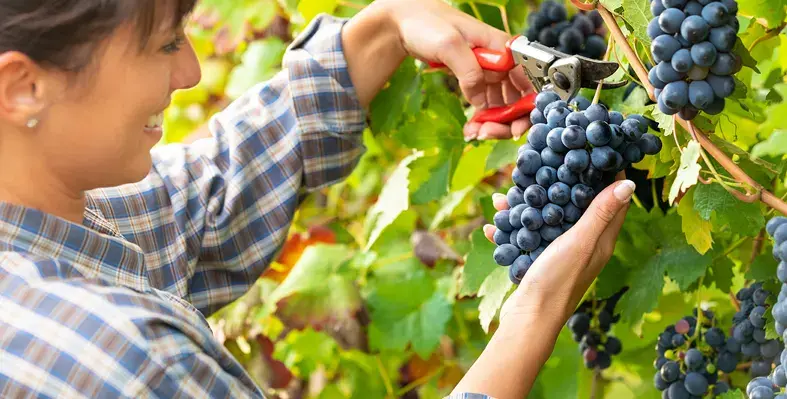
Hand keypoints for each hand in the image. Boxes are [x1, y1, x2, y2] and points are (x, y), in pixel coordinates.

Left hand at [380, 0, 532, 139]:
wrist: (403, 22)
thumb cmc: (427, 23)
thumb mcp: (449, 45)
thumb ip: (469, 72)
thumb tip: (481, 101)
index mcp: (503, 47)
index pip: (528, 80)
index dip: (527, 106)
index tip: (514, 127)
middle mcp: (501, 60)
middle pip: (518, 97)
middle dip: (507, 120)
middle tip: (487, 134)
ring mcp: (489, 71)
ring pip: (503, 104)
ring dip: (493, 123)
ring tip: (474, 132)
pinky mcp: (475, 79)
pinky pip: (486, 103)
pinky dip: (482, 118)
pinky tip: (471, 127)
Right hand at [483, 175, 635, 322]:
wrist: (530, 319)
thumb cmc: (558, 280)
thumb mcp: (580, 241)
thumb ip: (600, 213)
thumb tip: (629, 182)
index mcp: (601, 240)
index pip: (613, 200)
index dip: (608, 175)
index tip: (595, 150)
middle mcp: (584, 245)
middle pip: (576, 206)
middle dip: (560, 184)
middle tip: (546, 163)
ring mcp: (560, 254)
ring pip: (547, 220)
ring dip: (529, 207)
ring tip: (507, 194)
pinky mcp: (540, 262)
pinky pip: (526, 239)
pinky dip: (512, 230)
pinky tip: (493, 225)